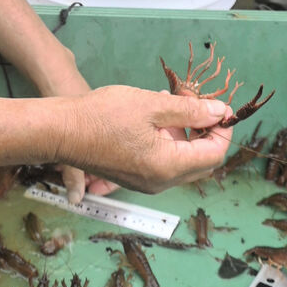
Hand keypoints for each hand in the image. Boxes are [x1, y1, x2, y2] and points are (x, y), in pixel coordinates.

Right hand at [56, 85, 232, 194]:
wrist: (63, 131)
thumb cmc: (104, 116)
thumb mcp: (152, 105)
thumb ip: (190, 110)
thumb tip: (219, 112)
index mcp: (168, 166)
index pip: (214, 154)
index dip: (222, 129)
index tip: (219, 106)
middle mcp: (161, 182)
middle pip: (202, 162)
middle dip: (207, 132)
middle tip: (198, 103)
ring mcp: (147, 182)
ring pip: (183, 162)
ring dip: (188, 134)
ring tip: (176, 103)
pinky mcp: (134, 176)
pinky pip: (165, 162)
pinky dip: (171, 140)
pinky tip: (158, 116)